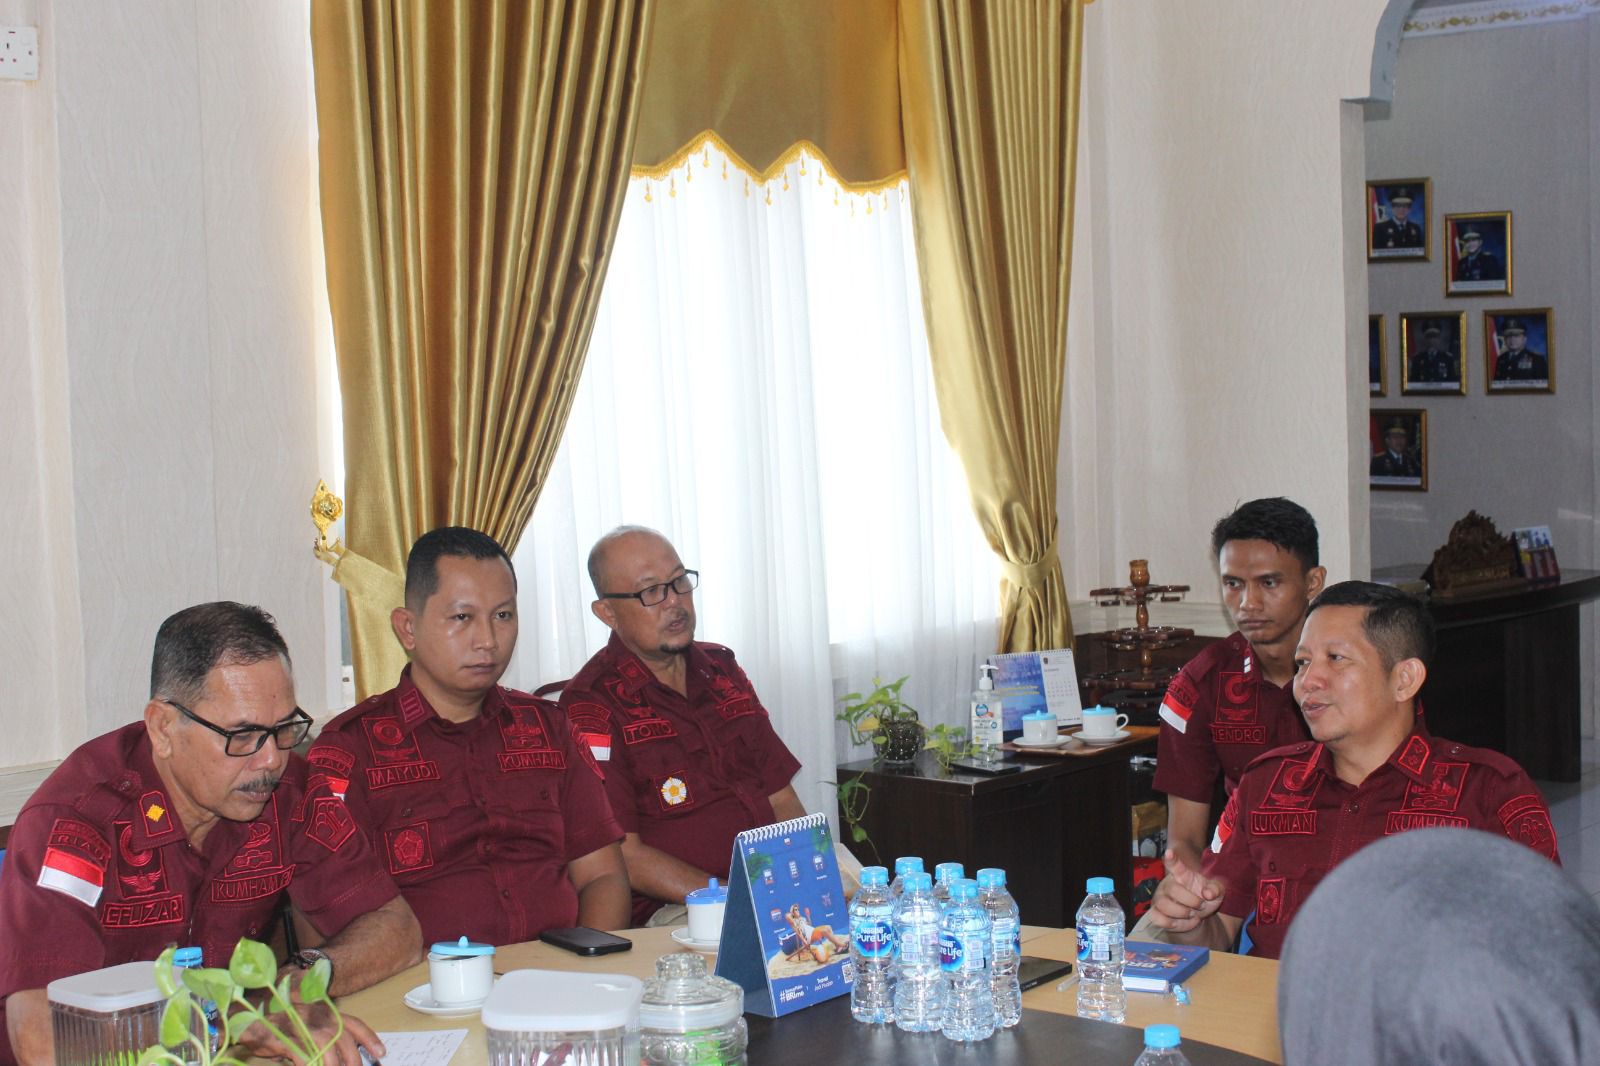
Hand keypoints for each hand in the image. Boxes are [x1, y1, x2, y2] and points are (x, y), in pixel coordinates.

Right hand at [237, 1002, 386, 1065]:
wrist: (248, 1021)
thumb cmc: (281, 1027)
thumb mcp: (308, 1028)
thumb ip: (326, 1037)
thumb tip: (347, 1056)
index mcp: (325, 1012)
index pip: (354, 1024)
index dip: (369, 1038)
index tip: (381, 1053)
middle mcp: (316, 1016)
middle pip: (343, 1038)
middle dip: (353, 1059)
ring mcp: (300, 1025)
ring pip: (326, 1046)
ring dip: (334, 1065)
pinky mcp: (283, 1038)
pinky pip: (302, 1055)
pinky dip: (309, 1065)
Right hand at [1147, 849, 1224, 933]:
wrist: (1199, 914)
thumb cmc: (1205, 897)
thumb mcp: (1217, 891)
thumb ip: (1216, 889)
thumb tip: (1208, 894)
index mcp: (1182, 874)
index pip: (1174, 863)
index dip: (1171, 859)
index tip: (1170, 853)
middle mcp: (1168, 884)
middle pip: (1172, 889)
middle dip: (1191, 900)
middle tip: (1201, 905)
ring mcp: (1160, 898)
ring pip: (1163, 905)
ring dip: (1182, 913)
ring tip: (1193, 915)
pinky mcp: (1156, 913)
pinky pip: (1157, 918)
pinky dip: (1172, 923)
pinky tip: (1182, 923)